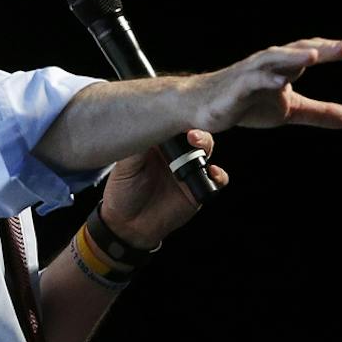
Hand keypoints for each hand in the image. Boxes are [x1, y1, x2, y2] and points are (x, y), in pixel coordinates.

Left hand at [100, 129, 229, 247]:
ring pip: (207, 151)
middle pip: (194, 133)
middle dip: (196, 129)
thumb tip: (147, 123)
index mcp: (159, 143)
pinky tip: (212, 173)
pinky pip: (217, 179)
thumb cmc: (123, 193)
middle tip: (190, 133)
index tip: (180, 115)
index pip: (174, 124)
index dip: (179, 117)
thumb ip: (137, 146)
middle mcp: (176, 154)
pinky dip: (219, 175)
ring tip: (198, 146)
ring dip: (207, 145)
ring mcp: (189, 171)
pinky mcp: (198, 189)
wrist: (129, 227)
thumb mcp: (125, 166)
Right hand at [192, 38, 341, 133]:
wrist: (202, 107)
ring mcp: (251, 74)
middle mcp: (268, 64)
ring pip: (275, 60)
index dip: (330, 50)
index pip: (309, 53)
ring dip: (295, 56)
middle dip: (321, 48)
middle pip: (298, 51)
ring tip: (316, 55)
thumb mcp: (289, 110)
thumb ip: (320, 113)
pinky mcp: (236, 89)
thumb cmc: (246, 103)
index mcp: (283, 67)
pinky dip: (267, 79)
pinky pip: (252, 81)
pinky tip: (282, 83)